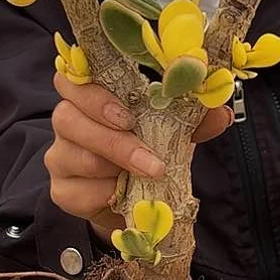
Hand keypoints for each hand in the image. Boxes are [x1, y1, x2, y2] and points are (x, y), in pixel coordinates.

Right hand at [45, 73, 231, 239]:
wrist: (137, 199)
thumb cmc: (150, 150)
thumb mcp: (174, 131)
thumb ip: (194, 119)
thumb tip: (220, 113)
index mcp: (89, 96)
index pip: (70, 79)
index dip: (91, 93)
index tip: (127, 113)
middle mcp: (66, 121)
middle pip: (67, 118)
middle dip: (113, 141)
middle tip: (149, 160)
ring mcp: (59, 156)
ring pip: (74, 156)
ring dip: (115, 169)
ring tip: (146, 175)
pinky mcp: (61, 190)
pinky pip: (76, 191)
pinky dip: (105, 194)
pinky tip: (123, 194)